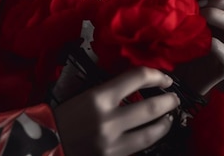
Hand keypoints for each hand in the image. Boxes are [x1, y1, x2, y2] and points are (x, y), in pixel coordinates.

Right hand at [54, 66, 178, 155]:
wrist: (49, 142)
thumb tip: (139, 86)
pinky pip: (139, 148)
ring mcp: (112, 143)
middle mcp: (108, 120)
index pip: (135, 78)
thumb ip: (111, 91)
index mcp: (98, 97)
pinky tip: (153, 134)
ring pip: (150, 133)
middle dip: (168, 102)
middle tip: (174, 98)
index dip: (155, 75)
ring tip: (168, 117)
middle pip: (150, 108)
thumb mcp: (86, 95)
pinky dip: (150, 139)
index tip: (164, 78)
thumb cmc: (66, 114)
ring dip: (164, 123)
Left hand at [174, 0, 223, 94]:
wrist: (172, 80)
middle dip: (219, 5)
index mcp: (217, 22)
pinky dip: (216, 46)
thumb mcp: (178, 24)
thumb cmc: (173, 48)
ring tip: (200, 21)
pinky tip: (202, 43)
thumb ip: (184, 10)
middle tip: (199, 8)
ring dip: (220, 18)